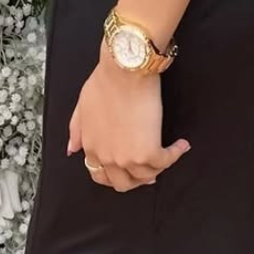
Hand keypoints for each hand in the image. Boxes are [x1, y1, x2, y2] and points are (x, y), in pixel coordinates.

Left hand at [66, 42, 190, 191]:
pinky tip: (180, 145)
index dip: (116, 172)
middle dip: (136, 178)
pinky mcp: (148, 152)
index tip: (127, 165)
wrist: (125, 70)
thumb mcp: (83, 105)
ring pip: (145, 178)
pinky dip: (175, 154)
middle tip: (147, 168)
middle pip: (123, 183)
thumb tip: (73, 149)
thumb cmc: (106, 80)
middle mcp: (107, 157)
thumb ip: (76, 129)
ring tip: (165, 154)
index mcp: (91, 147)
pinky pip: (165, 162)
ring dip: (157, 167)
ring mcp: (127, 158)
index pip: (101, 175)